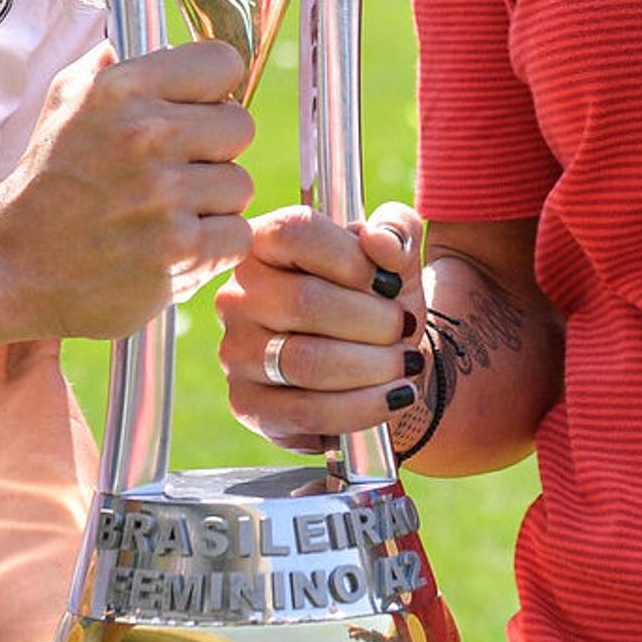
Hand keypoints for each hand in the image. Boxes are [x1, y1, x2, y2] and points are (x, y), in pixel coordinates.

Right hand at [0, 40, 258, 340]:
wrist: (14, 265)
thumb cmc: (46, 183)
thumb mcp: (64, 104)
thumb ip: (108, 66)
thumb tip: (142, 42)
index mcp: (121, 89)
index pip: (221, 63)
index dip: (214, 89)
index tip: (197, 110)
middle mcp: (145, 135)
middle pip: (240, 126)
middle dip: (215, 150)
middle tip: (178, 170)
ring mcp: (164, 195)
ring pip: (239, 185)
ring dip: (212, 203)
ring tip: (167, 213)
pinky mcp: (179, 251)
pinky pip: (236, 235)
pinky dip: (212, 247)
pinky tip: (173, 247)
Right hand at [214, 200, 422, 451]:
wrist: (377, 368)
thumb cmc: (379, 303)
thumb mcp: (396, 257)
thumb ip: (396, 231)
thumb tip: (381, 244)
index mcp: (265, 243)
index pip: (294, 232)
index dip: (351, 258)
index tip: (389, 282)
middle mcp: (238, 295)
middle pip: (304, 301)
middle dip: (374, 321)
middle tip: (404, 329)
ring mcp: (236, 351)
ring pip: (306, 361)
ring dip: (373, 366)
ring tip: (405, 363)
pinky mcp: (247, 404)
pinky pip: (305, 410)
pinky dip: (361, 407)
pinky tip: (394, 397)